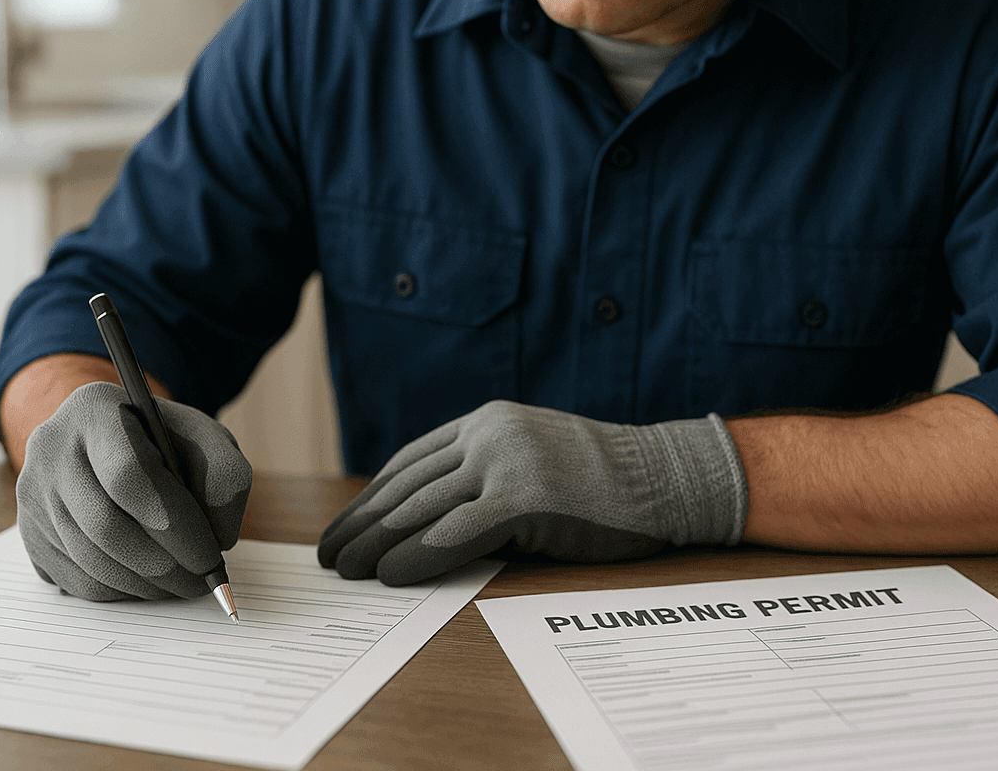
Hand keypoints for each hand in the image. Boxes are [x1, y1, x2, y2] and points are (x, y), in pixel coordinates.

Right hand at [16, 381, 251, 600]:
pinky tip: (149, 581)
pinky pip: (75, 579)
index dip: (172, 524)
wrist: (109, 440)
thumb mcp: (205, 439)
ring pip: (90, 559)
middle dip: (163, 565)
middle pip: (104, 525)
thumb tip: (218, 538)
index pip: (127, 474)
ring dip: (145, 584)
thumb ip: (226, 478)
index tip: (209, 556)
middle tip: (201, 581)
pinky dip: (120, 591)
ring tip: (182, 583)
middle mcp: (50, 448)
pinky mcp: (28, 532)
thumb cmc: (163, 440)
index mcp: (94, 410)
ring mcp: (33, 493)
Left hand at [318, 400, 746, 585]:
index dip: (370, 497)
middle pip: (406, 483)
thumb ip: (483, 478)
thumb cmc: (605, 483)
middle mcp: (489, 432)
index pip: (410, 461)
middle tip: (328, 555)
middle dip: (362, 523)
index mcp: (487, 420)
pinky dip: (418, 555)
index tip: (343, 525)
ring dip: (376, 543)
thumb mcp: (533, 463)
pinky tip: (390, 576)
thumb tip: (425, 521)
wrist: (668, 477)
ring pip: (423, 506)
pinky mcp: (525, 495)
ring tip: (347, 570)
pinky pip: (456, 531)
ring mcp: (507, 460)